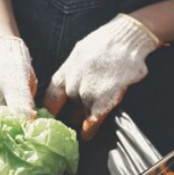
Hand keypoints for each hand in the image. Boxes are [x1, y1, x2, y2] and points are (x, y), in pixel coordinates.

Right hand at [0, 36, 37, 158]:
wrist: (12, 55)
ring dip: (7, 146)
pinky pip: (6, 131)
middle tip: (15, 161)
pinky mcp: (4, 114)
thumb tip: (30, 127)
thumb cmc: (10, 68)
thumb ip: (21, 106)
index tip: (4, 157)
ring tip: (21, 156)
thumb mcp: (16, 86)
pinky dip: (14, 138)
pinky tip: (26, 143)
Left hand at [43, 14, 159, 139]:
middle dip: (71, 113)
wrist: (127, 38)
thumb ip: (76, 68)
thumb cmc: (108, 41)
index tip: (47, 118)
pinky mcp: (103, 100)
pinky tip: (87, 136)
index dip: (50, 109)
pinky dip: (89, 130)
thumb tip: (74, 81)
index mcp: (66, 70)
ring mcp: (87, 93)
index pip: (52, 95)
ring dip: (83, 119)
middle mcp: (73, 83)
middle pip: (69, 105)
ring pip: (82, 112)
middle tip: (72, 122)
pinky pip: (93, 121)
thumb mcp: (83, 51)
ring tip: (83, 126)